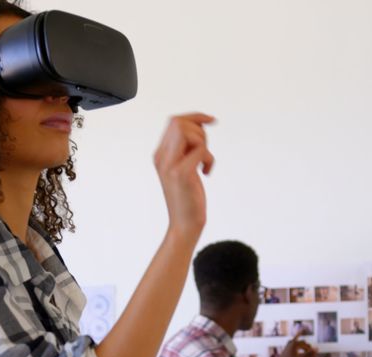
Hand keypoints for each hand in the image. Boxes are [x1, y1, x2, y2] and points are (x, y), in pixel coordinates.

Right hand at [153, 113, 215, 238]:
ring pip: (188, 133)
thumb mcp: (185, 168)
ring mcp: (170, 166)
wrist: (184, 225)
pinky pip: (200, 150)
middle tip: (204, 152)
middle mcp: (161, 158)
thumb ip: (187, 149)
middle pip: (179, 123)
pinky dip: (210, 159)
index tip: (211, 121)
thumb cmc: (188, 198)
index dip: (195, 117)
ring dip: (204, 144)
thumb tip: (201, 125)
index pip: (174, 121)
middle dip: (199, 131)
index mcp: (160, 155)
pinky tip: (207, 172)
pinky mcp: (181, 174)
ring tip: (204, 162)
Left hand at [272, 334, 316, 356]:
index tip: (314, 356)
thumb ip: (309, 353)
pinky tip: (301, 347)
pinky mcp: (288, 349)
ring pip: (300, 346)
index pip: (306, 345)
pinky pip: (296, 347)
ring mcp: (289, 346)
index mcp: (294, 343)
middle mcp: (291, 343)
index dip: (311, 351)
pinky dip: (300, 349)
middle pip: (303, 344)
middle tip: (313, 356)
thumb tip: (317, 348)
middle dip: (308, 350)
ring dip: (304, 350)